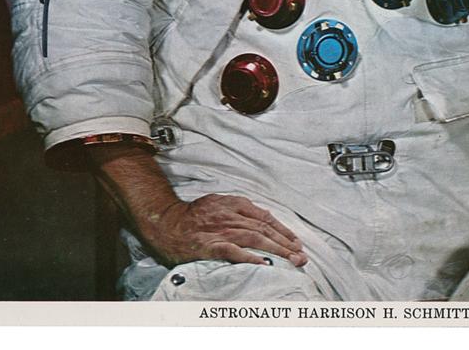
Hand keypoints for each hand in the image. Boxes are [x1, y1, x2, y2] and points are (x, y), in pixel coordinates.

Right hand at [141, 193, 308, 268]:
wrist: (167, 222)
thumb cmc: (194, 215)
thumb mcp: (219, 203)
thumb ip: (238, 210)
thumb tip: (261, 220)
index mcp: (235, 203)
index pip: (265, 217)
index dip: (283, 230)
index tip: (296, 242)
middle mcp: (231, 215)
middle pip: (264, 229)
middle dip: (286, 243)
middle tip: (301, 256)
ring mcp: (221, 230)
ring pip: (255, 239)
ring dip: (276, 251)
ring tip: (291, 261)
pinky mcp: (211, 245)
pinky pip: (234, 251)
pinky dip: (250, 257)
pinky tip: (264, 264)